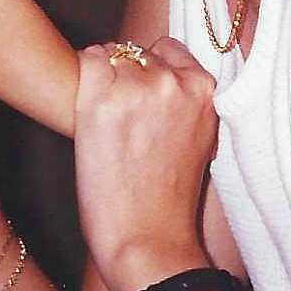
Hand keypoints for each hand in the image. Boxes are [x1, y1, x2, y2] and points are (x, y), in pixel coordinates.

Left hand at [74, 38, 218, 290]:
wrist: (148, 239)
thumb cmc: (171, 199)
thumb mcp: (200, 139)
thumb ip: (186, 102)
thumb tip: (165, 75)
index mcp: (205, 90)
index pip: (170, 50)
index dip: (152, 69)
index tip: (143, 93)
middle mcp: (175, 82)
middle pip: (140, 53)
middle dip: (129, 75)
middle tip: (122, 115)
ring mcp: (138, 89)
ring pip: (114, 55)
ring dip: (106, 78)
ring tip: (106, 118)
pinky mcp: (102, 100)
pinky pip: (89, 60)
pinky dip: (85, 76)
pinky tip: (87, 106)